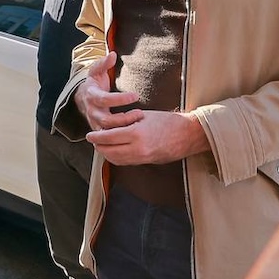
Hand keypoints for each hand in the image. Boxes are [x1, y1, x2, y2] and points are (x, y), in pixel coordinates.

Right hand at [73, 52, 140, 130]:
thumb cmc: (94, 83)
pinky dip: (122, 135)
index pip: (105, 100)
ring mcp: (95, 123)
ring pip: (109, 132)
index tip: (135, 95)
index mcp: (92, 96)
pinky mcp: (101, 131)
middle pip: (107, 120)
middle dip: (124, 118)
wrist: (84, 99)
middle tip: (140, 113)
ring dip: (125, 128)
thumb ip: (104, 63)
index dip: (120, 99)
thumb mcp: (96, 71)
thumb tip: (112, 54)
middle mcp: (92, 112)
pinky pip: (110, 137)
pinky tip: (136, 130)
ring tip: (140, 121)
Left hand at [86, 110, 207, 165]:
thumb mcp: (144, 116)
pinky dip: (117, 157)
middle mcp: (138, 149)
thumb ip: (125, 123)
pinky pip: (126, 162)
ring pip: (116, 160)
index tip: (89, 135)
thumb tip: (109, 128)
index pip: (108, 138)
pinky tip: (114, 150)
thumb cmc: (167, 121)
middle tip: (93, 140)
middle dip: (98, 146)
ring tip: (102, 145)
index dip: (96, 137)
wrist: (189, 135)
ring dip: (106, 153)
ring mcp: (143, 158)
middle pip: (109, 152)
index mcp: (136, 134)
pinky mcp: (146, 162)